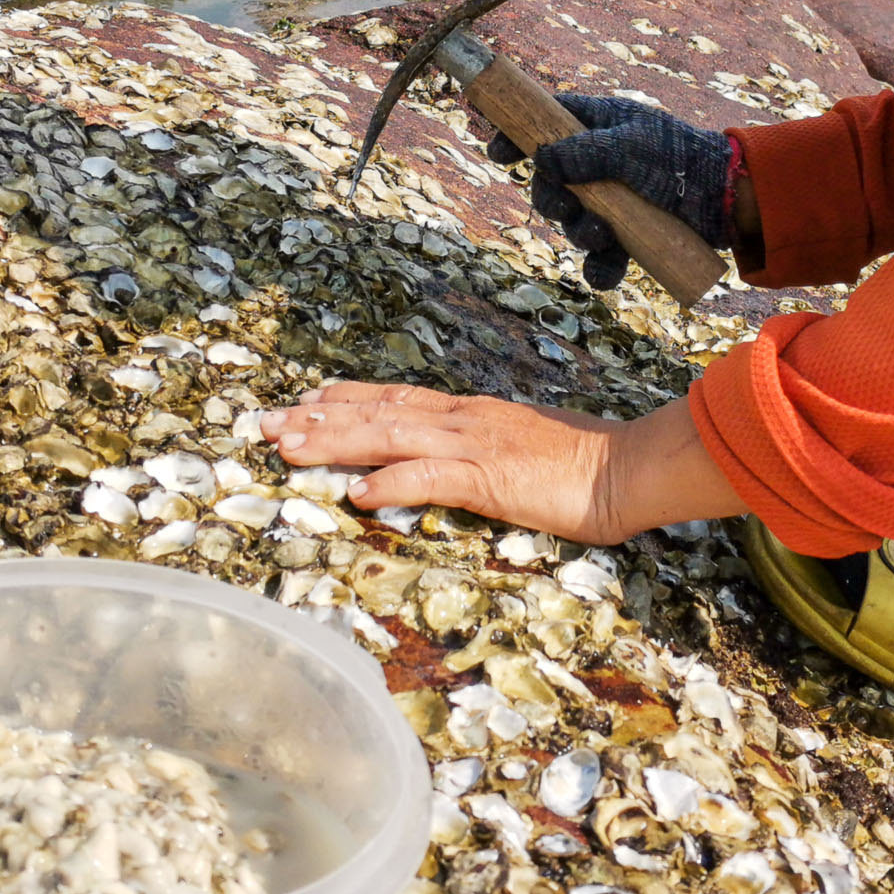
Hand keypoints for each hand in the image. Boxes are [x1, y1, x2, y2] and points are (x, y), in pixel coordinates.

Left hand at [264, 383, 747, 546]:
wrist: (630, 467)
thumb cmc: (583, 468)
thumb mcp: (520, 453)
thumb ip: (479, 456)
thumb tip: (445, 466)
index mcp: (470, 414)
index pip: (394, 399)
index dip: (344, 400)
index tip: (302, 402)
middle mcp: (463, 420)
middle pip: (376, 412)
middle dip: (316, 419)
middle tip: (264, 423)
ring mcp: (474, 445)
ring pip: (389, 436)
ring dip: (334, 442)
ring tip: (287, 448)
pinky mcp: (491, 477)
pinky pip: (432, 477)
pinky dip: (392, 482)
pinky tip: (359, 493)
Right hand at [487, 96, 733, 289]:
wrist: (727, 198)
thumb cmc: (681, 157)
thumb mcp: (631, 145)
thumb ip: (584, 152)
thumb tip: (541, 159)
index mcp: (601, 126)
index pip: (548, 123)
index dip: (519, 135)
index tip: (498, 152)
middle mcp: (602, 163)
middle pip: (552, 181)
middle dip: (551, 198)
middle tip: (566, 205)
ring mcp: (615, 200)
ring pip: (574, 221)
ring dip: (579, 232)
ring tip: (601, 234)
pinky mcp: (630, 234)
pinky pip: (600, 258)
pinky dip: (600, 268)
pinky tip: (608, 271)